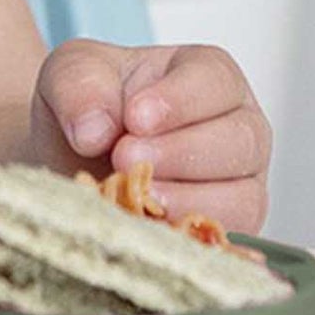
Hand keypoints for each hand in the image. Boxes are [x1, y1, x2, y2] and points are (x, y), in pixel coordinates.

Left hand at [29, 38, 272, 233]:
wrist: (73, 158)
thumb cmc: (90, 105)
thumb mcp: (71, 73)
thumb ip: (80, 86)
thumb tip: (95, 131)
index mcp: (210, 75)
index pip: (216, 82)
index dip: (179, 101)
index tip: (135, 118)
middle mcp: (238, 127)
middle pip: (241, 141)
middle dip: (179, 153)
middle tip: (124, 158)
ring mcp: (240, 183)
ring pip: (243, 198)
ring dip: (184, 200)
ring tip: (134, 194)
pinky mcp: (230, 230)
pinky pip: (229, 242)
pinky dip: (186, 237)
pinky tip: (145, 225)